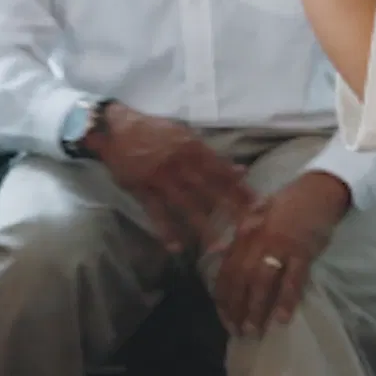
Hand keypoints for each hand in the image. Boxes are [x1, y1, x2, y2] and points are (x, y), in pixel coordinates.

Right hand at [82, 104, 256, 254]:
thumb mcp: (185, 136)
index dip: (241, 189)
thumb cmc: (154, 131)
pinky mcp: (143, 190)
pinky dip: (166, 230)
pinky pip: (156, 214)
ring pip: (187, 206)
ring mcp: (161, 180)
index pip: (223, 172)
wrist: (116, 128)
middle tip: (248, 229)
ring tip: (218, 246)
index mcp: (193, 149)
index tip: (259, 206)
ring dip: (203, 227)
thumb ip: (211, 156)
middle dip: (230, 210)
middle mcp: (181, 165)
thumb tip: (240, 170)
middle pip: (211, 191)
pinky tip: (177, 247)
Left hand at [208, 173, 350, 336]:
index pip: (227, 269)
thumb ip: (236, 237)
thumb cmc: (286, 204)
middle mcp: (258, 239)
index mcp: (244, 232)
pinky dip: (286, 300)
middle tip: (236, 331)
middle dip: (236, 307)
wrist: (318, 189)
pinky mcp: (303, 251)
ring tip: (253, 331)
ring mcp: (281, 245)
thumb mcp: (254, 215)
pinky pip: (293, 279)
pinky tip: (282, 319)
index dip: (223, 295)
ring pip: (262, 282)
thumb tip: (213, 253)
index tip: (224, 316)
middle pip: (241, 279)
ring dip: (256, 308)